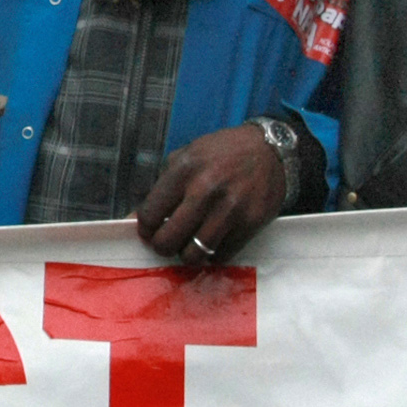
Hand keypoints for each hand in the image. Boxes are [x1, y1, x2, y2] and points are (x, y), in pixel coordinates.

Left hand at [135, 122, 290, 264]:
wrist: (271, 151)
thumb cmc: (223, 154)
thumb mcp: (186, 156)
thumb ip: (162, 186)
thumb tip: (135, 219)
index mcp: (184, 169)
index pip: (150, 214)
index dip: (145, 228)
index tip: (150, 230)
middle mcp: (205, 189)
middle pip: (167, 240)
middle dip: (162, 246)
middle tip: (167, 242)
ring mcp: (230, 209)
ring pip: (194, 254)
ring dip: (187, 254)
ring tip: (189, 244)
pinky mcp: (250, 224)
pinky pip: (222, 255)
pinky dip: (213, 254)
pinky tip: (212, 241)